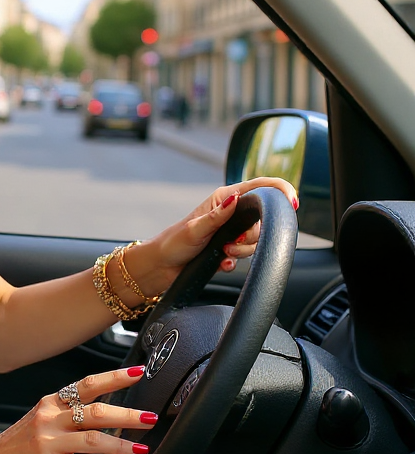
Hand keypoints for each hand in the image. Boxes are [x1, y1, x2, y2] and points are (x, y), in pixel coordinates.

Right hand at [0, 367, 154, 453]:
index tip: (139, 371)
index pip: (87, 385)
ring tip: (142, 449)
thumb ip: (64, 417)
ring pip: (93, 439)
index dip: (115, 378)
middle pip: (95, 411)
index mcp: (48, 404)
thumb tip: (102, 417)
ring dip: (122, 445)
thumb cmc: (10, 450)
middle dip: (128, 414)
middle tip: (151, 417)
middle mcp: (48, 420)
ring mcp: (46, 445)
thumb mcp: (36, 423)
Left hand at [126, 178, 297, 296]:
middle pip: (262, 221)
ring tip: (223, 253)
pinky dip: (235, 262)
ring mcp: (231, 231)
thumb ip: (217, 216)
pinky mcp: (229, 247)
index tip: (292, 203)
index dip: (280, 191)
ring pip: (256, 240)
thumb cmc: (174, 243)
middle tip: (230, 245)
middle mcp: (230, 212)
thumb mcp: (196, 228)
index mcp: (224, 199)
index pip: (260, 186)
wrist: (161, 266)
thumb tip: (234, 198)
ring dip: (242, 251)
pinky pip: (245, 255)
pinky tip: (222, 263)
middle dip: (251, 237)